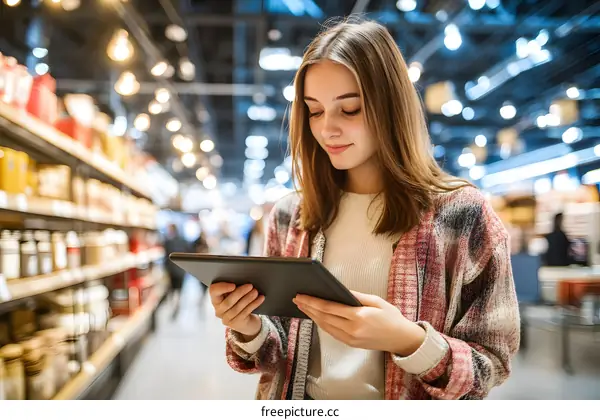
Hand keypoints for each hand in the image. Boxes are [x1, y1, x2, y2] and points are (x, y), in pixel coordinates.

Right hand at [209, 283, 264, 338]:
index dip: (222, 288)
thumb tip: (243, 278)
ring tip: (255, 292)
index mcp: (216, 299)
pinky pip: (245, 312)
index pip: (213, 291)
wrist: (246, 321)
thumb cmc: (239, 303)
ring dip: (248, 298)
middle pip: (228, 301)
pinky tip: (260, 298)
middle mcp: (219, 310)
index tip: (233, 285)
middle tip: (250, 286)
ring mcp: (226, 319)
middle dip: (240, 292)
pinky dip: (254, 304)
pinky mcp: (235, 324)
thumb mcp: (235, 294)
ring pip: (237, 308)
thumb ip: (234, 288)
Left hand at [293, 291, 425, 356]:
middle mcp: (352, 330)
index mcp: (359, 317)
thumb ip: (356, 296)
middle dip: (308, 308)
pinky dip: (321, 323)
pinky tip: (316, 316)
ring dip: (312, 316)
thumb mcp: (376, 300)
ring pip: (325, 326)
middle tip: (297, 299)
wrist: (401, 338)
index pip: (329, 308)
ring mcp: (350, 339)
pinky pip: (331, 332)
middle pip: (323, 318)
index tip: (302, 295)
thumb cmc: (391, 317)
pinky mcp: (350, 344)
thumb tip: (338, 289)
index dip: (313, 301)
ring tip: (303, 306)